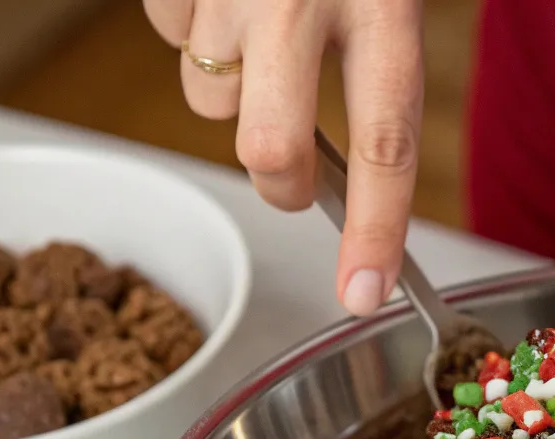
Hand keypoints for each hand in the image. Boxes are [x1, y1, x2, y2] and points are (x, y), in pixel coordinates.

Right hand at [143, 0, 423, 316]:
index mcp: (381, 1)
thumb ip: (375, 64)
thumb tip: (344, 172)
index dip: (375, 230)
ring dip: (233, 88)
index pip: (384, 144)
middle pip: (272, 151)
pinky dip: (192, 30)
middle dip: (280, 182)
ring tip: (257, 23)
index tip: (364, 293)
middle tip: (294, 165)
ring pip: (210, 101)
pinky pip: (170, 40)